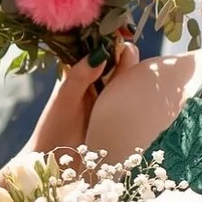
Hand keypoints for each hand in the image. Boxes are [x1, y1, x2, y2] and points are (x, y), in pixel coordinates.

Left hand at [24, 42, 139, 155]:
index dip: (114, 39)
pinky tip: (147, 95)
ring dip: (137, 75)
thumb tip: (101, 53)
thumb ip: (80, 76)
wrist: (55, 165)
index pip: (101, 47)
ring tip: (140, 81)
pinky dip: (142, 93)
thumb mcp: (65, 100)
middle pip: (120, 59)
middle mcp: (98, 81)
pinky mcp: (121, 112)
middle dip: (129, 56)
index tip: (125, 37)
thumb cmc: (54, 129)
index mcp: (81, 72)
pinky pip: (135, 97)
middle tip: (128, 65)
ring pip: (130, 77)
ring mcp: (111, 97)